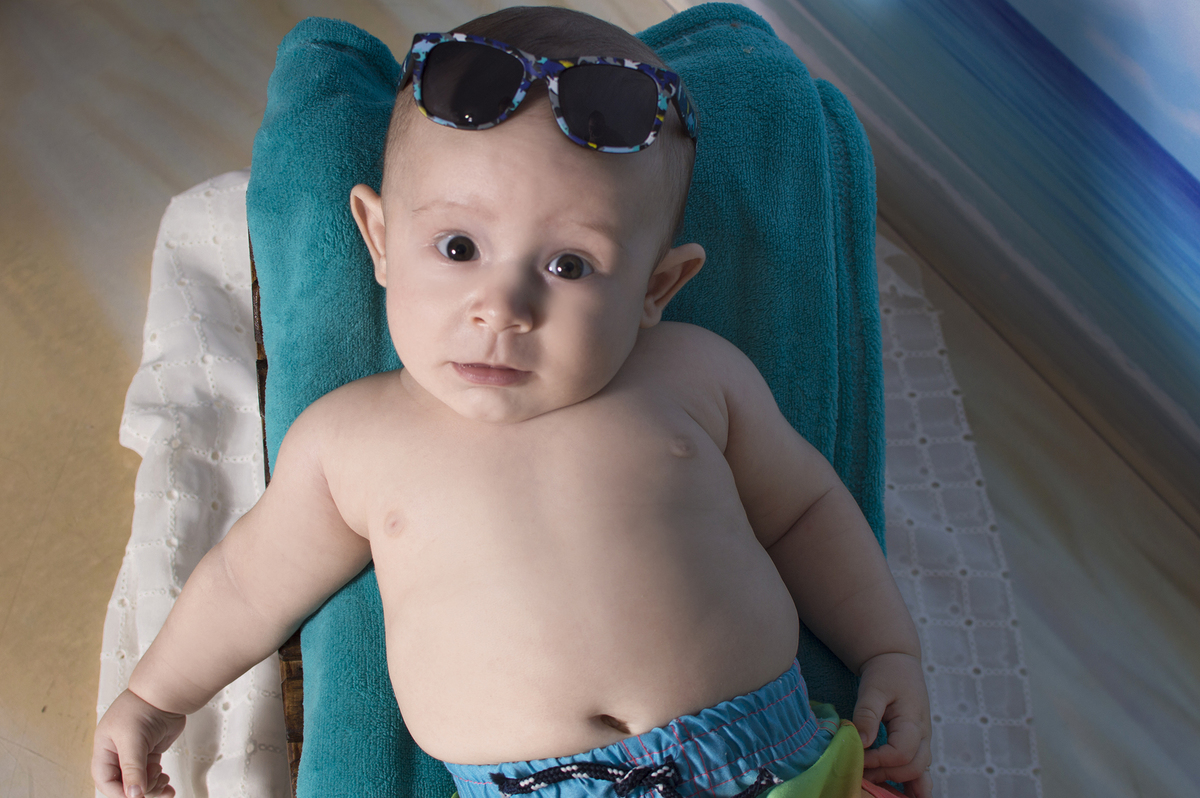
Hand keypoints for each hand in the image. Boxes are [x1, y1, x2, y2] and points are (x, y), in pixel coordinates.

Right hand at [92, 689, 186, 797]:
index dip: (119, 793)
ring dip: (153, 787)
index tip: (136, 796)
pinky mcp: (150, 753)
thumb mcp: (133, 741)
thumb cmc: (142, 708)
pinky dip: (160, 782)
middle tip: (157, 784)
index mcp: (105, 751)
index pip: (106, 781)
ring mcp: (135, 755)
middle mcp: (118, 754)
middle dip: (141, 790)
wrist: (166, 693)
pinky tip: (167, 784)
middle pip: (124, 785)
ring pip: (140, 782)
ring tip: (164, 780)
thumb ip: (133, 769)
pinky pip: (151, 776)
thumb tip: (134, 795)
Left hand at [852, 652, 931, 797]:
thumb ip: (867, 714)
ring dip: (898, 782)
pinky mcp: (916, 743)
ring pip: (918, 772)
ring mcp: (922, 741)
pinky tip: (902, 796)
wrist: (897, 663)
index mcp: (913, 721)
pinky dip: (913, 785)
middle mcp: (923, 735)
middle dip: (885, 774)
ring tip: (877, 790)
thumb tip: (861, 742)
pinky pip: (919, 769)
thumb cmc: (885, 673)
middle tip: (859, 771)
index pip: (900, 753)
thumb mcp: (872, 688)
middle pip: (911, 768)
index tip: (856, 756)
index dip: (878, 760)